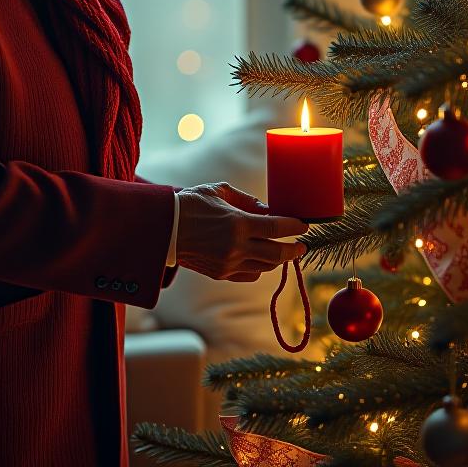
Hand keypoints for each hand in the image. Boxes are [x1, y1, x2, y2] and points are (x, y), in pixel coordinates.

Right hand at [174, 181, 308, 282]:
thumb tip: (268, 210)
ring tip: (283, 251)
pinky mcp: (220, 274)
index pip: (276, 229)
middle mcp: (236, 247)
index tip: (304, 225)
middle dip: (294, 250)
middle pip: (277, 254)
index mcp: (237, 223)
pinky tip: (260, 258)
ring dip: (278, 259)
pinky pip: (249, 275)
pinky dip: (259, 267)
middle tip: (301, 245)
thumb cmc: (191, 203)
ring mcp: (228, 263)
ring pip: (265, 267)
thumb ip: (247, 200)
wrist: (163, 227)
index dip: (294, 227)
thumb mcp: (220, 191)